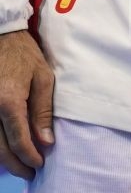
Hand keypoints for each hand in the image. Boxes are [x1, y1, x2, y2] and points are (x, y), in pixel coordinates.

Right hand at [0, 30, 53, 176]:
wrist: (0, 37)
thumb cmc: (24, 55)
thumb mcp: (43, 78)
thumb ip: (42, 111)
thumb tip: (46, 141)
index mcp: (9, 102)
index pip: (19, 140)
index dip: (30, 156)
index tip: (39, 164)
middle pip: (0, 149)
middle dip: (16, 164)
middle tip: (30, 173)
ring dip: (3, 160)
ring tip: (19, 166)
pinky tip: (5, 151)